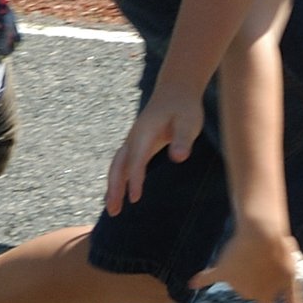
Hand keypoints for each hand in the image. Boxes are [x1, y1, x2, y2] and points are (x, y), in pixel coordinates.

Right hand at [105, 89, 205, 212]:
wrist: (175, 92)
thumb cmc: (184, 108)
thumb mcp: (189, 122)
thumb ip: (183, 140)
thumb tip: (178, 158)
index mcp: (145, 132)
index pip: (137, 159)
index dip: (135, 179)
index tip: (135, 199)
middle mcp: (134, 138)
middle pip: (119, 165)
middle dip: (115, 187)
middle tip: (113, 211)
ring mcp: (133, 141)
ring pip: (117, 166)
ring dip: (113, 187)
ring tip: (112, 210)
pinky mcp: (136, 145)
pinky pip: (123, 165)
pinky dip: (118, 180)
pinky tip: (118, 196)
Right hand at [192, 222, 302, 302]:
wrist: (262, 234)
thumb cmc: (281, 253)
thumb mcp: (292, 276)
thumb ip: (293, 298)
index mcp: (266, 296)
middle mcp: (248, 294)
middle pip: (250, 291)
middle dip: (255, 278)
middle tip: (264, 259)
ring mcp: (234, 283)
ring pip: (236, 281)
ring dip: (241, 269)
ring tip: (251, 252)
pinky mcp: (222, 271)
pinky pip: (208, 277)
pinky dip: (201, 280)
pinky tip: (192, 283)